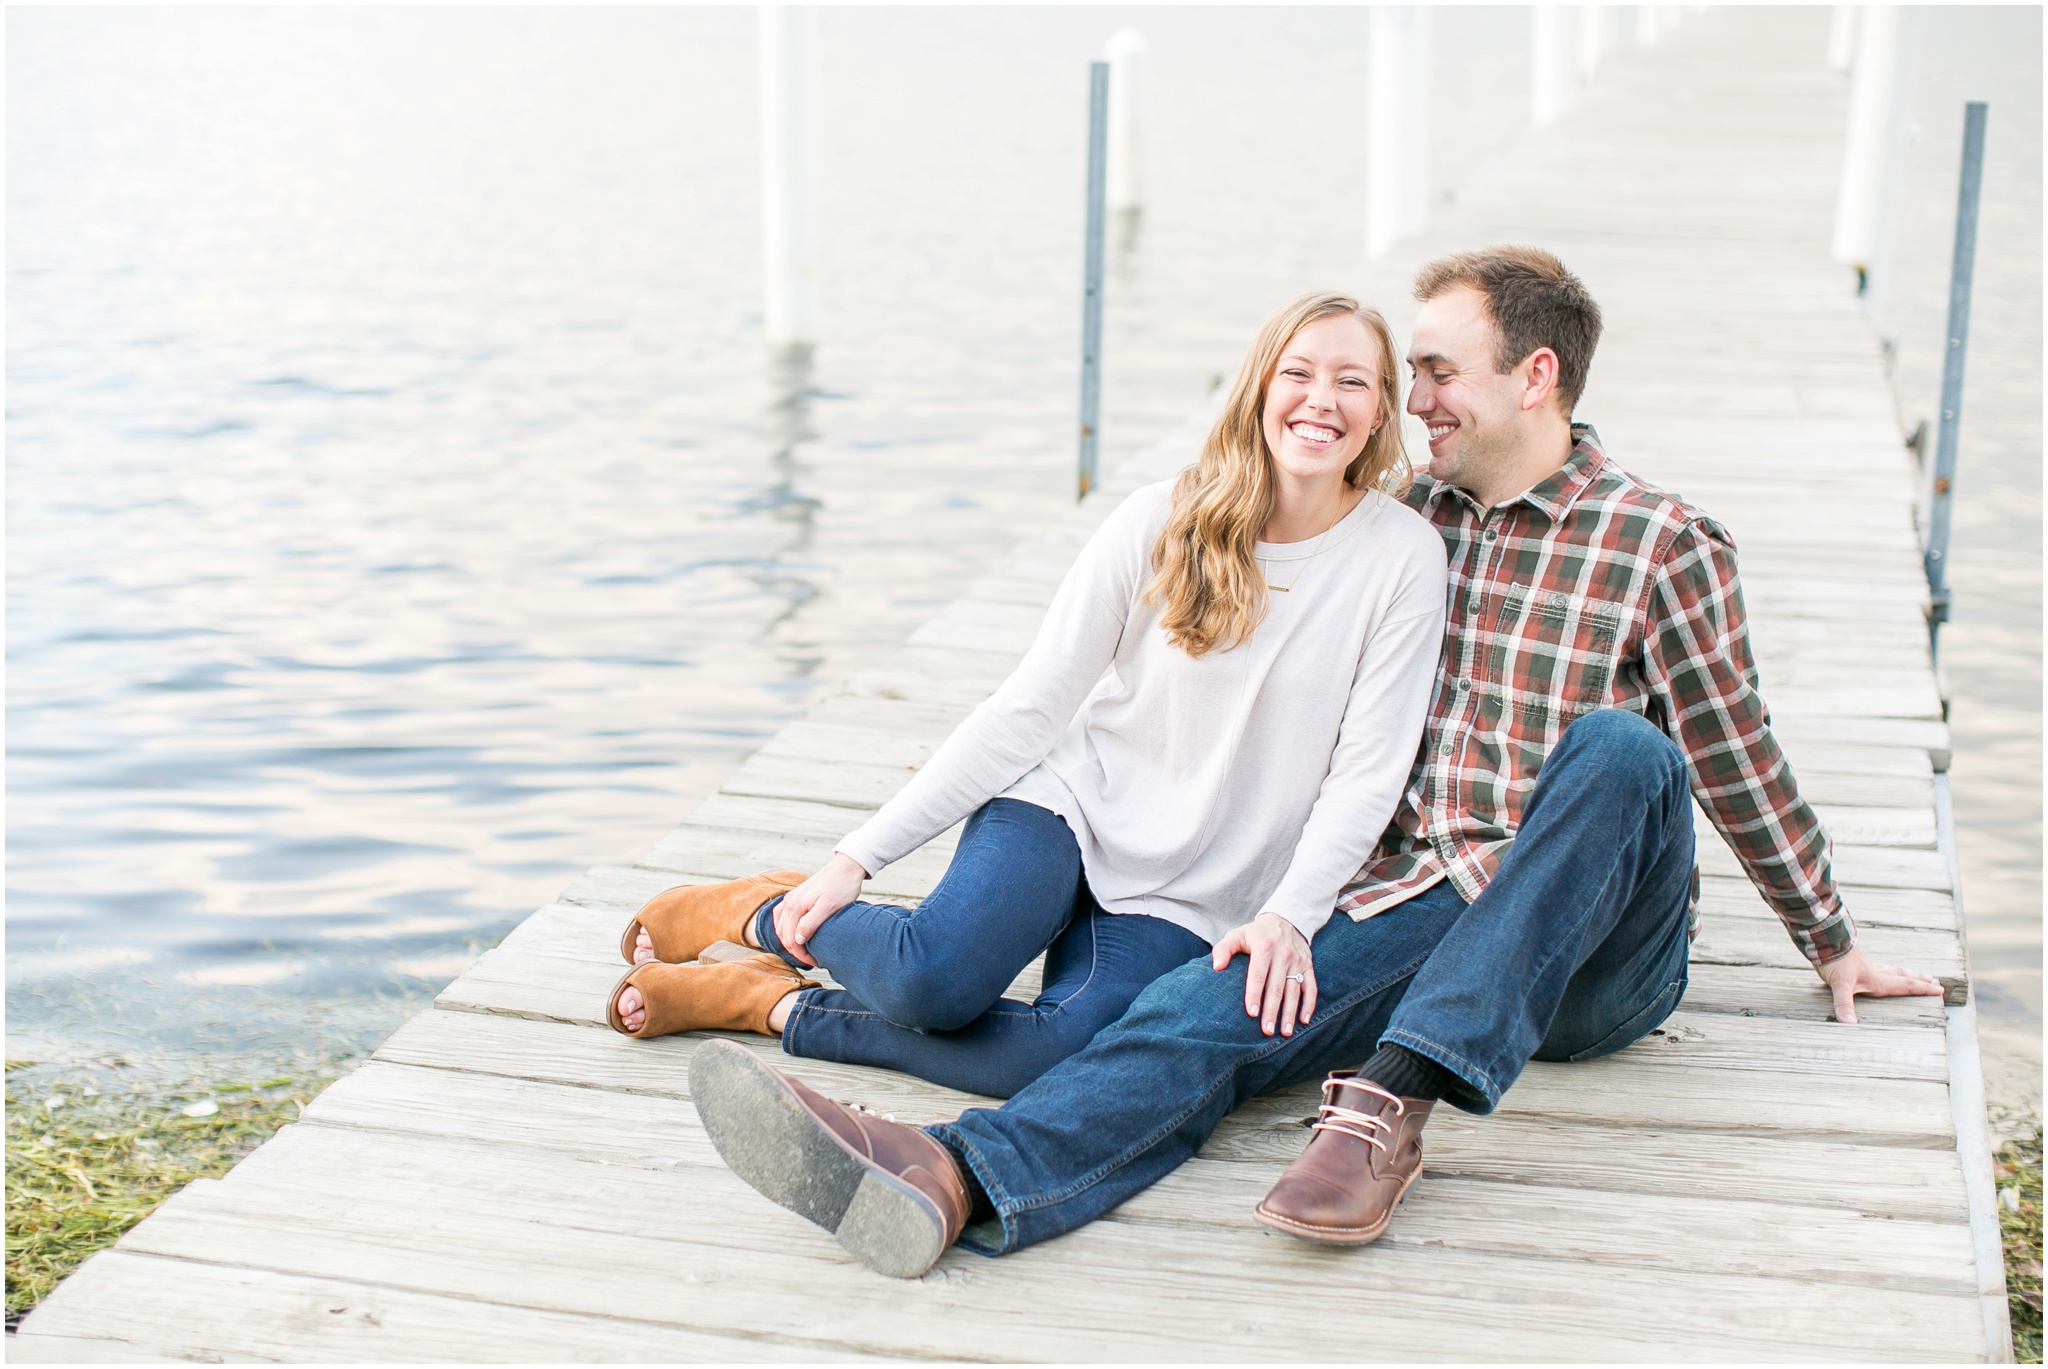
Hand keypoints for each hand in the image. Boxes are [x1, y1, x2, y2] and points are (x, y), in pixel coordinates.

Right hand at [772, 853, 867, 967]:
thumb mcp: (829, 907)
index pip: (791, 941)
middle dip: (796, 951)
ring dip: (790, 942)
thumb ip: (811, 923)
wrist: (846, 867)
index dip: (802, 956)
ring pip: (780, 928)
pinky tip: (794, 934)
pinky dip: (785, 929)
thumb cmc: (841, 886)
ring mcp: (790, 899)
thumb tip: (797, 940)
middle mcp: (788, 903)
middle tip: (813, 960)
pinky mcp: (795, 897)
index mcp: (794, 907)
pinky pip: (781, 917)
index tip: (816, 962)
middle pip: (783, 936)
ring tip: (805, 951)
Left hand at [1211, 911, 1317, 1036]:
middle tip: (1266, 1031)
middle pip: (1277, 987)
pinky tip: (1304, 1021)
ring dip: (1290, 1013)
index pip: (1258, 974)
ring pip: (1295, 991)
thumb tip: (1216, 967)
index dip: (1255, 994)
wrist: (1286, 919)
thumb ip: (1223, 949)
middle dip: (1272, 1011)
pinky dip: (1309, 1005)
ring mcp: (1298, 961)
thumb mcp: (1237, 934)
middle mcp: (1283, 954)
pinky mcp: (1308, 966)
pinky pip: (1311, 987)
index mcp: (1264, 947)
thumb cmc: (1256, 933)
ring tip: (1285, 1032)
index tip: (1252, 1013)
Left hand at [1815, 946, 1943, 1023]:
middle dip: (1917, 980)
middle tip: (1933, 980)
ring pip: (1889, 970)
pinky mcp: (1853, 961)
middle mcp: (1874, 972)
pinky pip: (1875, 967)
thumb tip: (1849, 1025)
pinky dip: (1882, 969)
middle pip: (1901, 976)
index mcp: (1877, 980)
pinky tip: (1875, 968)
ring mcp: (1864, 966)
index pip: (1905, 986)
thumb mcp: (1840, 985)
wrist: (1823, 938)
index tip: (1940, 990)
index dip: (1922, 989)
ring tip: (1910, 973)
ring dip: (1902, 973)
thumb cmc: (1834, 961)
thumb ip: (1844, 1004)